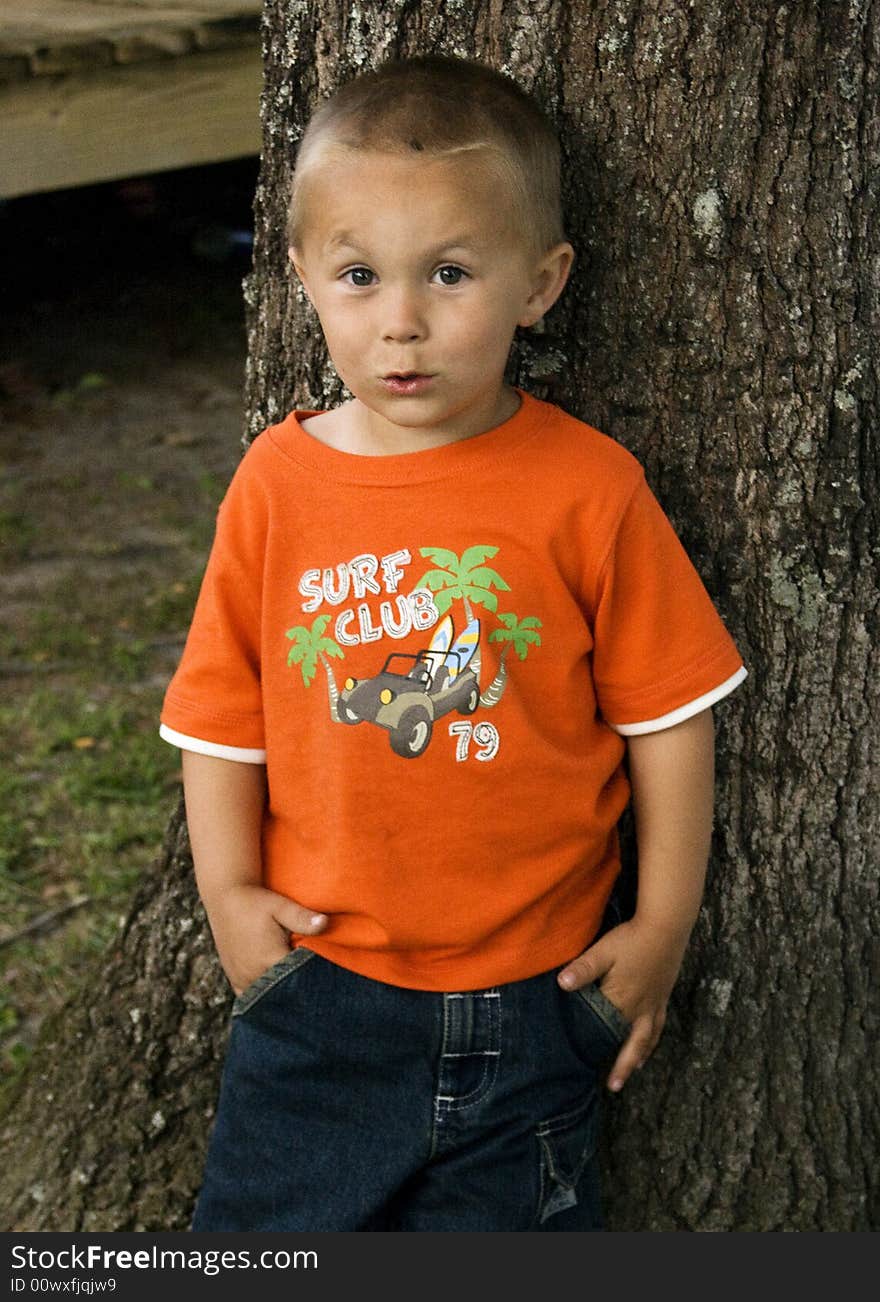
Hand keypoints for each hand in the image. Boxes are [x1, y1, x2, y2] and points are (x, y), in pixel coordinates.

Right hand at [201, 882, 328, 995]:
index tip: (325, 972)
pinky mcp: (234, 979)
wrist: (225, 897)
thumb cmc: (255, 901)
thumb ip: (303, 918)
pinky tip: (274, 990)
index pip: (300, 979)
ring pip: (268, 998)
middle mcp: (254, 974)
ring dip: (281, 993)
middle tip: (314, 981)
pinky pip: (251, 997)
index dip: (315, 977)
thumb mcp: (281, 906)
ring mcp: (242, 979)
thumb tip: (326, 923)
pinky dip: (264, 996)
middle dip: (298, 986)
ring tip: (295, 983)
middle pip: (284, 992)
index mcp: (269, 959)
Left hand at [557, 915, 689, 1092]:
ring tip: (632, 1070)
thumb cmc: (632, 939)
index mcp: (622, 1000)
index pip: (605, 1028)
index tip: (584, 1064)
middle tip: (614, 1086)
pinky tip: (650, 1043)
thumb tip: (561, 984)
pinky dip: (653, 1039)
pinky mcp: (663, 995)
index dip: (595, 1045)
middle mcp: (640, 1008)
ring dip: (638, 1056)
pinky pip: (659, 1025)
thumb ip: (583, 969)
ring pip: (647, 1038)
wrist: (666, 927)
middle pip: (630, 1043)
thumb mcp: (603, 952)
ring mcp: (654, 1003)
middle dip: (622, 1066)